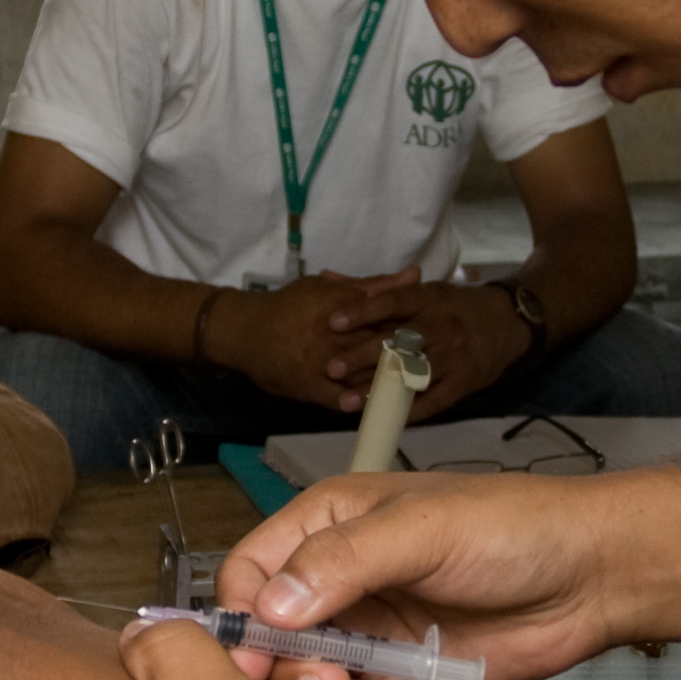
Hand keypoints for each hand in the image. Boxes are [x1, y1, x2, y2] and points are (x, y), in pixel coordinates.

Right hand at [206, 270, 416, 411]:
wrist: (244, 330)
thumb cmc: (290, 304)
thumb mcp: (329, 287)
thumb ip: (374, 284)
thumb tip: (415, 274)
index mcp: (340, 304)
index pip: (384, 313)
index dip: (412, 324)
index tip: (436, 331)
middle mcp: (331, 333)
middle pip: (377, 343)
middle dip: (406, 354)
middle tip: (435, 362)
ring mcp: (319, 361)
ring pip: (360, 372)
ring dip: (387, 381)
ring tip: (414, 387)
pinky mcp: (307, 384)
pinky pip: (335, 396)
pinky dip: (356, 401)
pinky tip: (375, 405)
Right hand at [215, 469, 627, 679]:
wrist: (590, 578)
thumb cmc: (514, 528)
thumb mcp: (424, 529)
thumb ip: (343, 561)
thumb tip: (270, 605)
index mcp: (328, 524)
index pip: (249, 570)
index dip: (239, 615)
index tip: (252, 656)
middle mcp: (338, 580)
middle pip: (267, 634)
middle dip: (275, 666)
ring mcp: (366, 632)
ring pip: (300, 678)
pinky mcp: (396, 678)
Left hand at [329, 279, 524, 420]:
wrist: (511, 322)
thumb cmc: (459, 306)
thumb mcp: (428, 290)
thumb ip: (382, 290)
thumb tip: (332, 279)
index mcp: (430, 299)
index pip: (393, 302)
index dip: (363, 311)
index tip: (332, 321)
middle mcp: (442, 325)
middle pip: (399, 341)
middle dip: (361, 356)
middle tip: (331, 368)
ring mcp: (454, 355)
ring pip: (412, 374)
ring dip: (378, 389)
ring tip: (347, 402)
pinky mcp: (464, 381)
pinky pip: (434, 400)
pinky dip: (407, 410)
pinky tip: (382, 417)